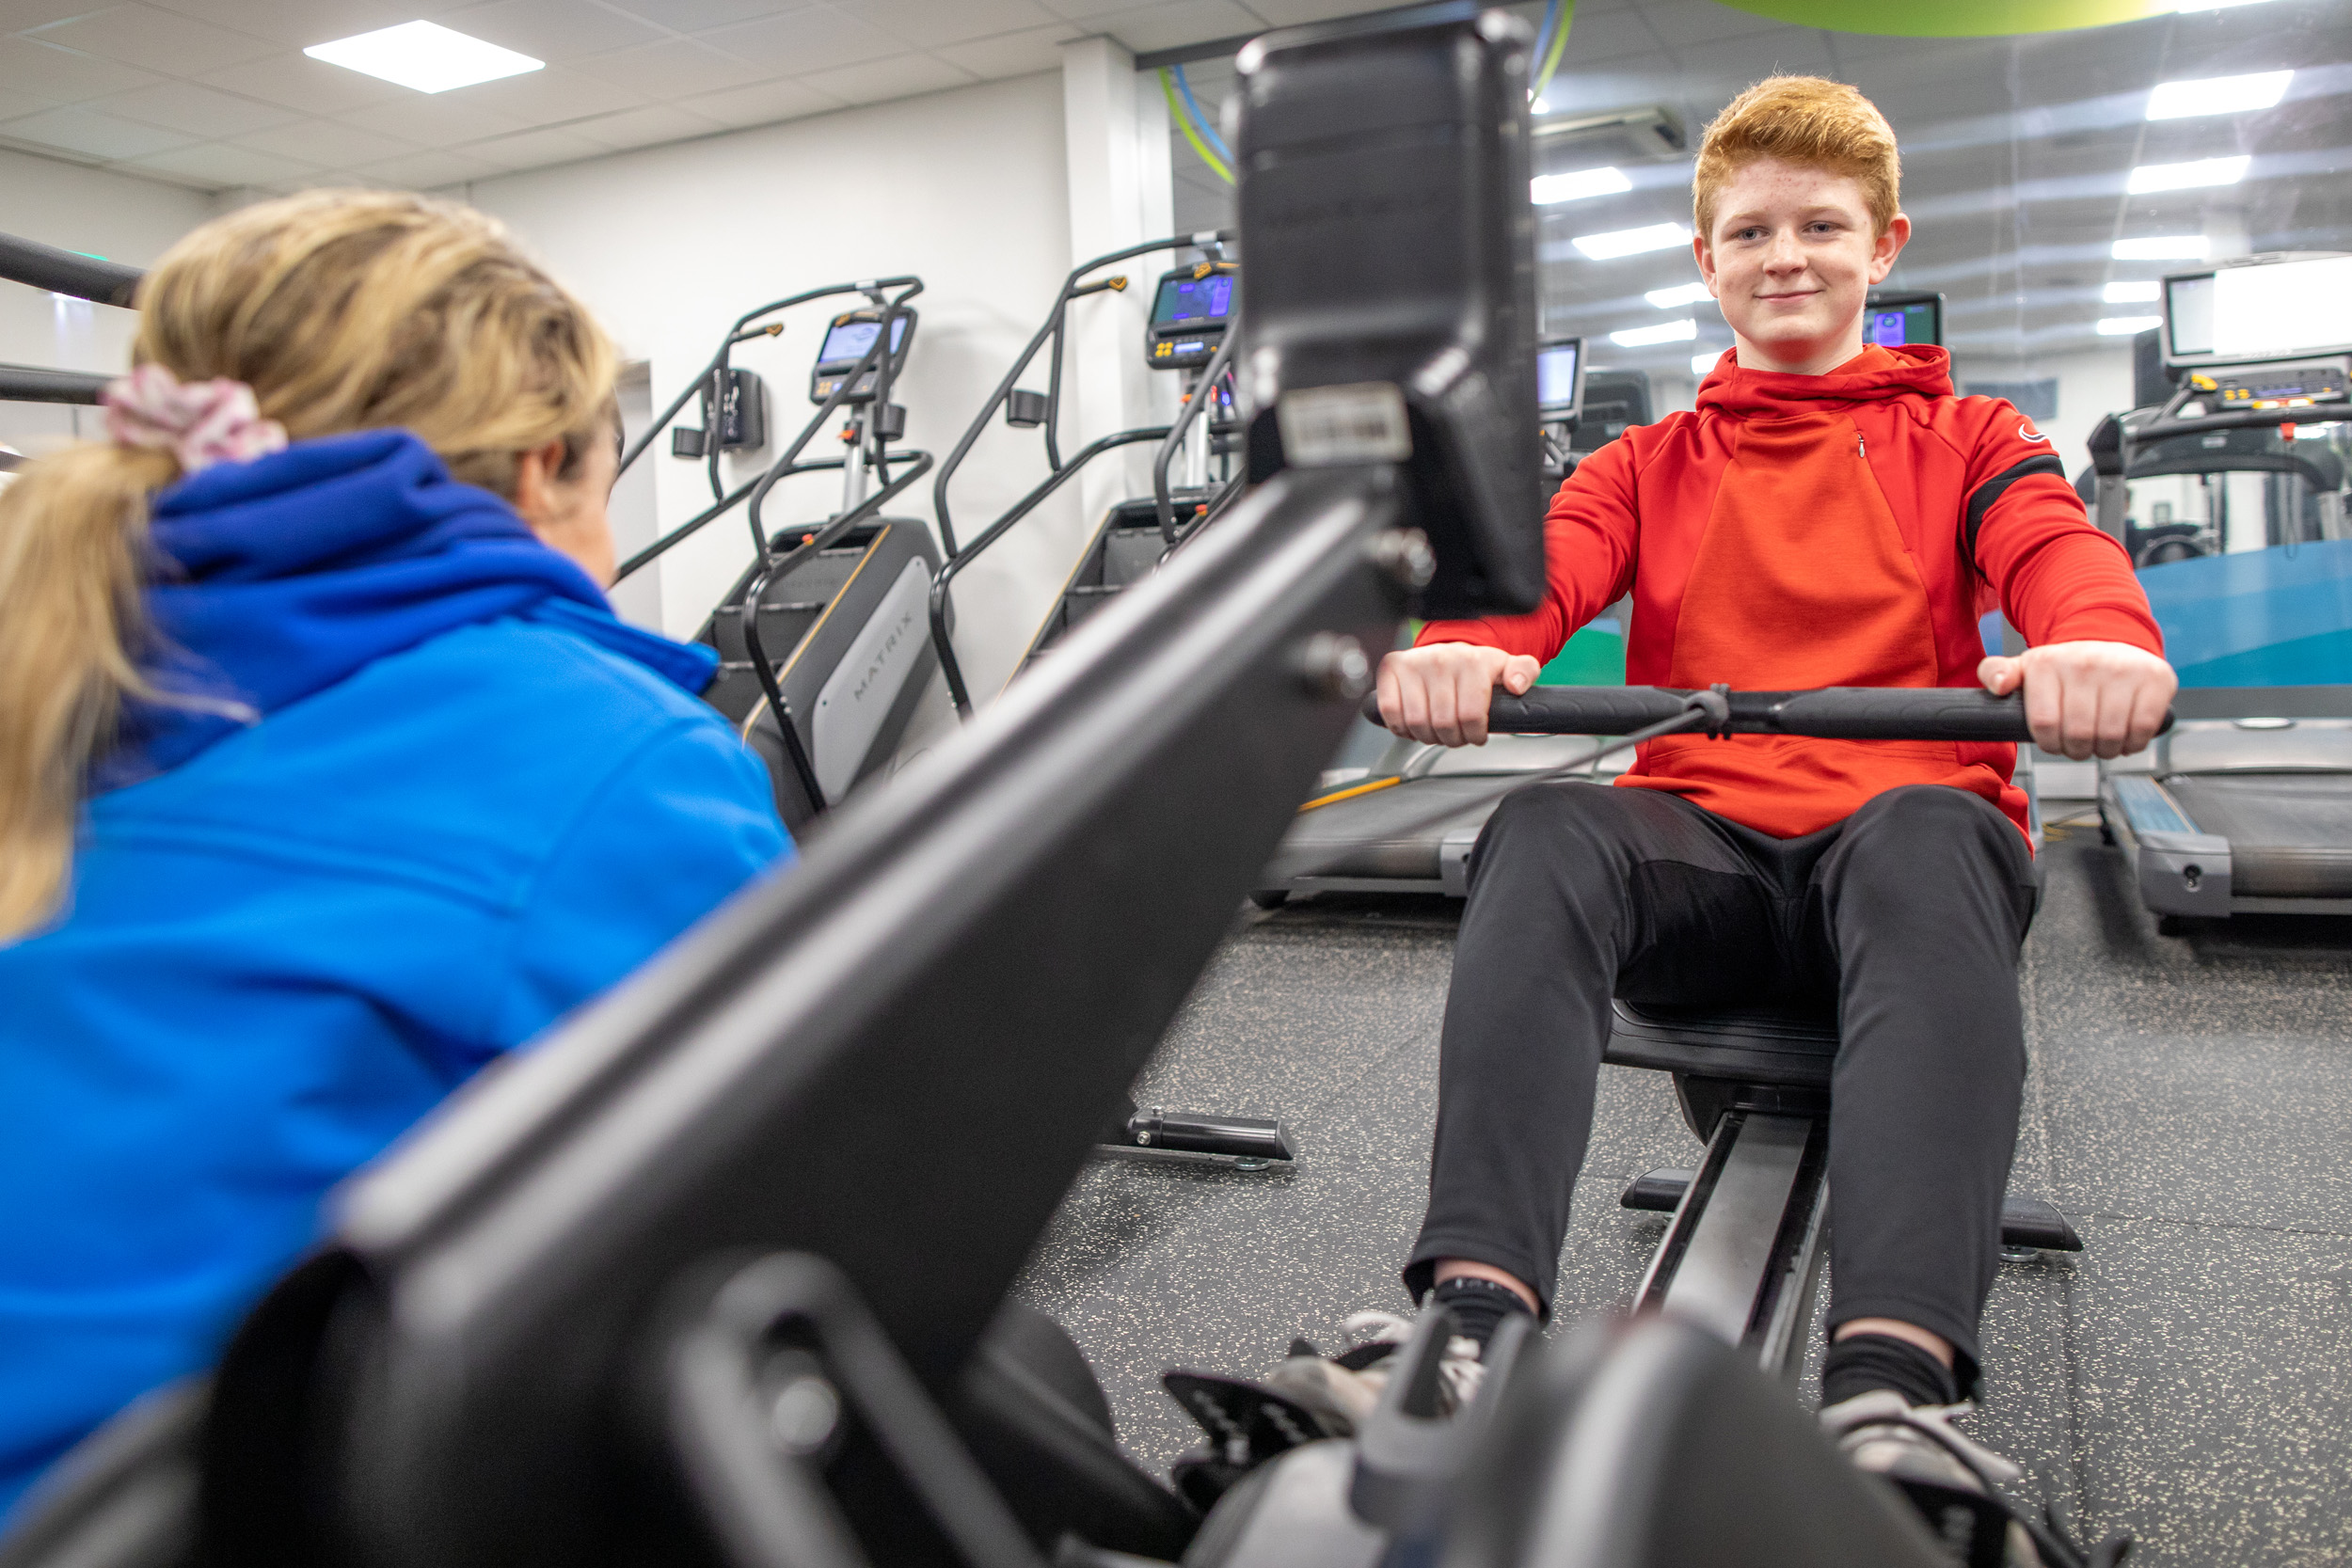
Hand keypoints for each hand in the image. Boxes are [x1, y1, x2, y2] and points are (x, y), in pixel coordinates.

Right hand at [1376, 643, 1541, 745]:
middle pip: (1443, 723)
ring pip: (1416, 722)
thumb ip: (1524, 672)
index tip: (1476, 734)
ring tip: (1437, 731)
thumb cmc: (1475, 665)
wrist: (1446, 649)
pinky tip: (1414, 725)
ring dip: (1427, 736)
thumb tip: (1517, 685)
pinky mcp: (1390, 669)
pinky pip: (1390, 711)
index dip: (1474, 734)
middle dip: (1452, 738)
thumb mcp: (1506, 666)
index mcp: (1471, 661)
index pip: (1471, 715)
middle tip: (1456, 735)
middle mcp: (1440, 659)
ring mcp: (1413, 663)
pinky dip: (1401, 727)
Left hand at [1977, 640, 2175, 759]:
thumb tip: (1998, 685)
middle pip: (2078, 735)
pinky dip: (2133, 744)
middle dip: (2077, 750)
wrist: (2112, 639)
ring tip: (2100, 741)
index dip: (2049, 744)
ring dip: (2105, 751)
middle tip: (2079, 745)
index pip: (2044, 724)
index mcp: (2048, 663)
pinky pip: (2143, 729)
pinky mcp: (2155, 679)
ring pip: (2111, 736)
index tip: (2054, 741)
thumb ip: (1996, 673)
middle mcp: (2085, 663)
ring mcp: (2123, 669)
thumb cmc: (2065, 666)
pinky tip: (2124, 736)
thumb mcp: (2026, 667)